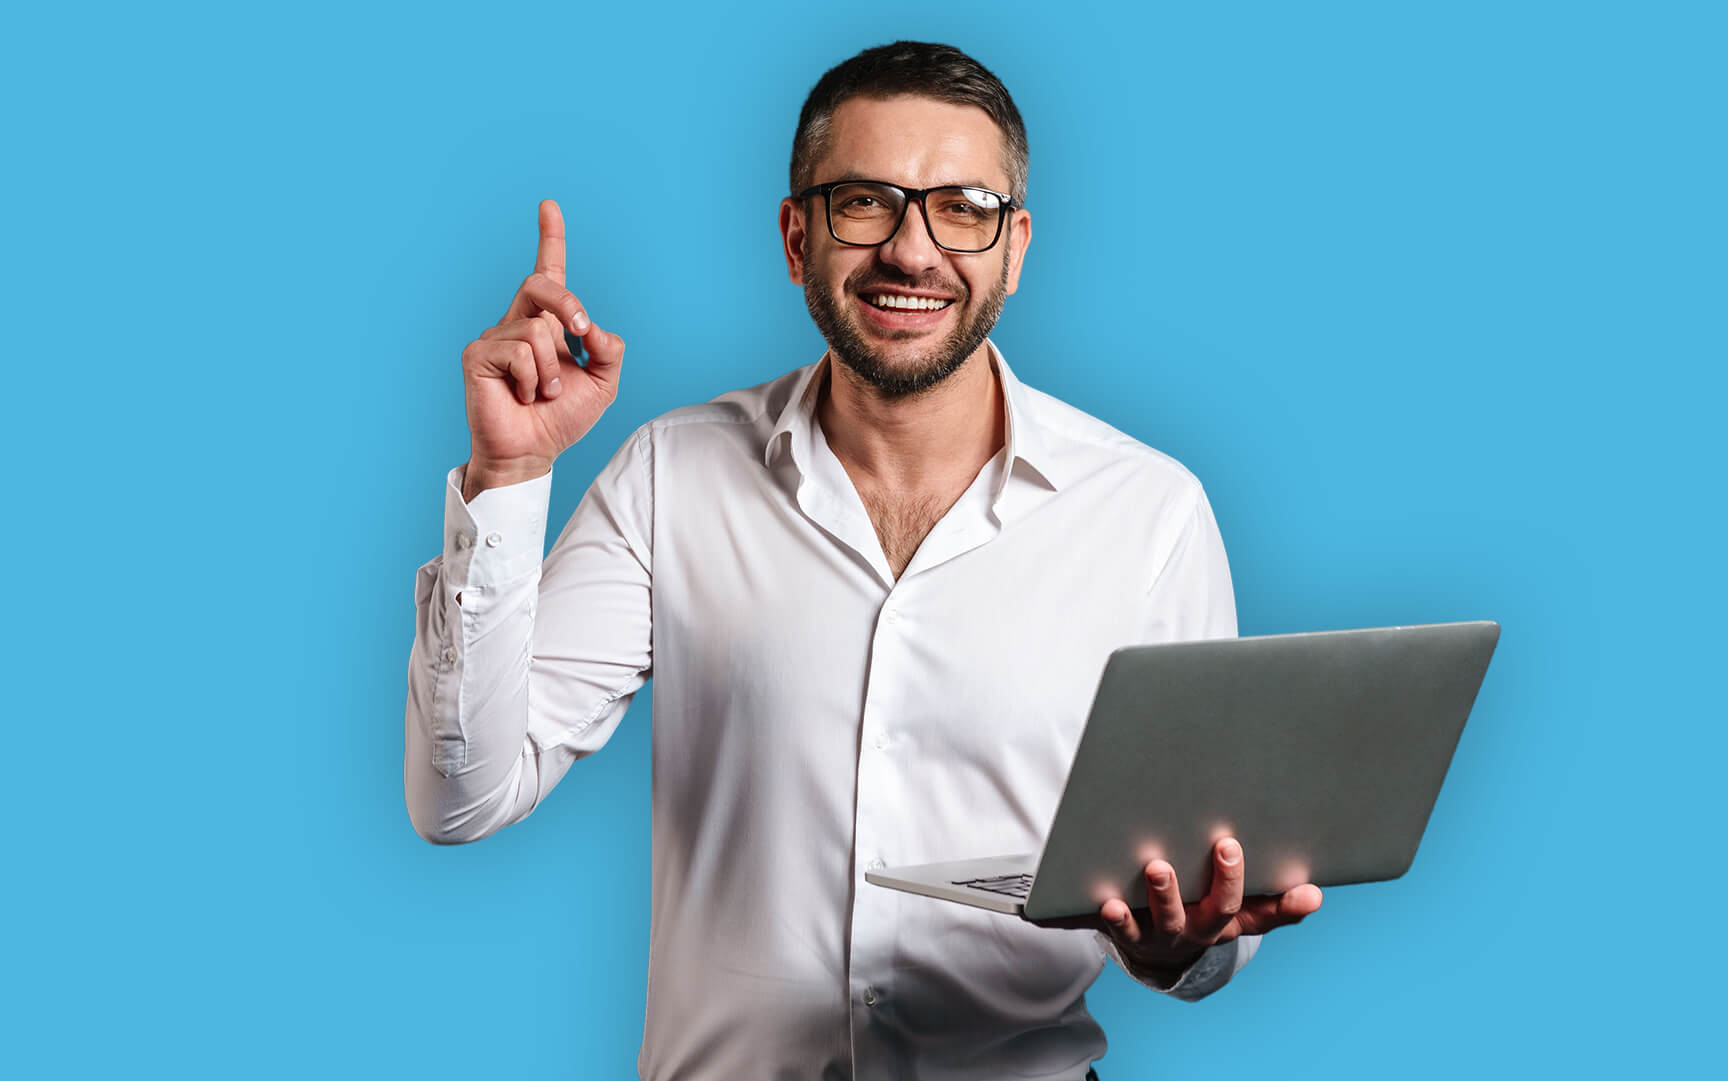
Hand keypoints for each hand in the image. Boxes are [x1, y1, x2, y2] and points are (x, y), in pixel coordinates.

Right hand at [460, 199, 626, 495]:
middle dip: (569, 304)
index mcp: (547, 324)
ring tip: (545, 393)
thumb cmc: (562, 419)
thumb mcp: (603, 383)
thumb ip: (609, 350)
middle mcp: (518, 322)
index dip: (550, 238)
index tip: (549, 205)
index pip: (549, 273)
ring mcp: (495, 337)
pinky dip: (534, 379)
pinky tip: (525, 396)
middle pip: (542, 283)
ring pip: (537, 328)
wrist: (533, 453)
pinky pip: (519, 351)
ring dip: (554, 370)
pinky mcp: (477, 355)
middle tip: (582, 334)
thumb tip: (594, 328)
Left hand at [1098, 837, 1322, 977]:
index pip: (1266, 912)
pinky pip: (1122, 929)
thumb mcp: (1239, 912)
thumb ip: (1275, 902)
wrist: (1155, 951)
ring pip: (1168, 919)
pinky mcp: (1129, 934)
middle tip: (1227, 847)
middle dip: (1226, 881)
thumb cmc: (1201, 912)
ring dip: (1166, 894)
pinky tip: (1107, 903)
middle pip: (1219, 910)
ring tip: (1159, 868)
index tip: (1307, 887)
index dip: (1287, 903)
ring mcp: (1164, 934)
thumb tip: (1316, 894)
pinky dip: (1114, 918)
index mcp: (1230, 920)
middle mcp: (1201, 929)